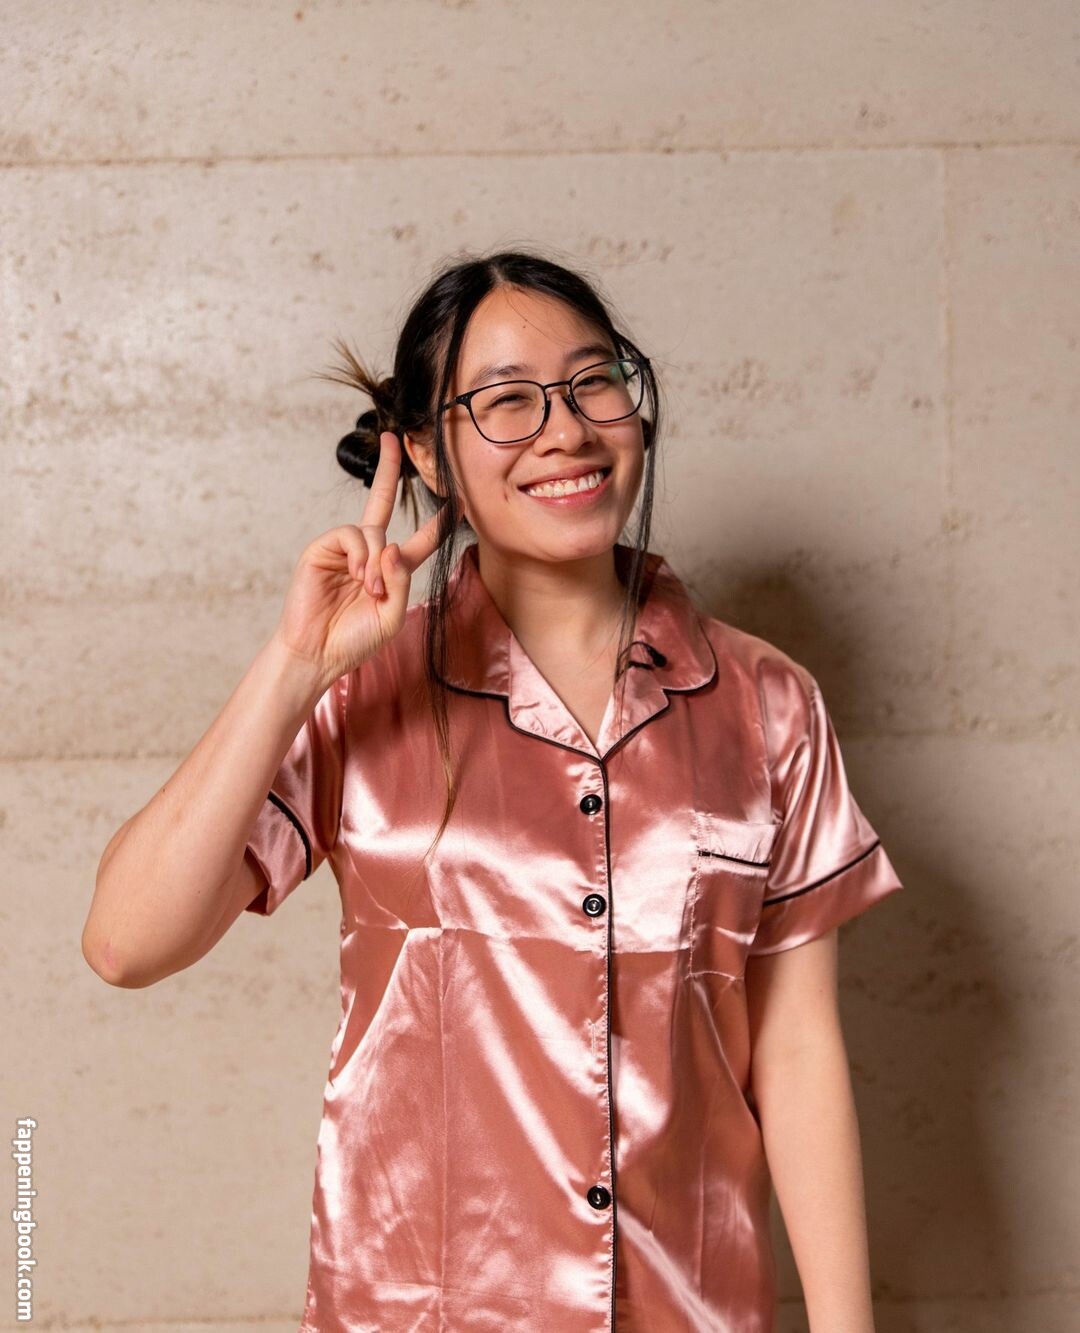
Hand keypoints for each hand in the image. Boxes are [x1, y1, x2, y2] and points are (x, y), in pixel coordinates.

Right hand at [271, 432, 446, 690]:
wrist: (317, 653)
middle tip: (394, 438)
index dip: (441, 521)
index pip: (421, 539)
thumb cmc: (354, 640)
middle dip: (387, 468)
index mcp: (392, 569)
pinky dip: (359, 554)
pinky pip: (350, 534)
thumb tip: (390, 545)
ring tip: (369, 589)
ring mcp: (345, 549)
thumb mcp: (392, 617)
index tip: (459, 499)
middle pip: (382, 501)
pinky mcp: (322, 549)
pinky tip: (356, 576)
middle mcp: (369, 552)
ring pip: (372, 530)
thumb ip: (400, 582)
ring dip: (376, 561)